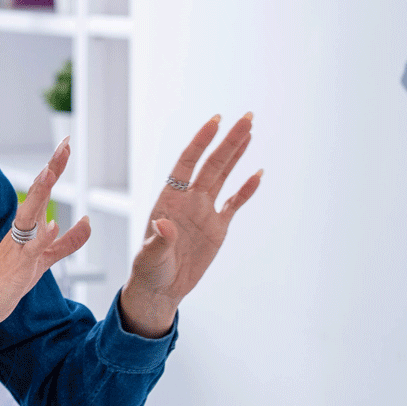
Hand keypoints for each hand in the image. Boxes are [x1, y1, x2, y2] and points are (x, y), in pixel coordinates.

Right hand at [0, 137, 91, 357]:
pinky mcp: (16, 266)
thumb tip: (84, 222)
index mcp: (27, 227)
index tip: (66, 143)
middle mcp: (20, 231)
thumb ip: (66, 243)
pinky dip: (41, 237)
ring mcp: (17, 247)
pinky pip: (30, 249)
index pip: (43, 191)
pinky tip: (52, 226)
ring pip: (29, 215)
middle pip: (37, 193)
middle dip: (51, 168)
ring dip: (39, 193)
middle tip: (64, 144)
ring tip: (49, 172)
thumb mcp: (44, 259)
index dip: (55, 167)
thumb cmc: (6, 281)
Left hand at [120, 113, 262, 336]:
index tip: (215, 121)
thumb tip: (164, 225)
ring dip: (236, 155)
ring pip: (223, 176)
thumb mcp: (151, 256)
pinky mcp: (218, 228)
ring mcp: (204, 212)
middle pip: (212, 164)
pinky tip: (257, 173)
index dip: (200, 142)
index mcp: (169, 200)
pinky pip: (234, 204)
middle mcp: (188, 200)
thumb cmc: (149, 270)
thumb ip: (159, 240)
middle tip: (246, 117)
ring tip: (250, 131)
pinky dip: (245, 190)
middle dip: (228, 141)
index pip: (187, 163)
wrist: (162, 288)